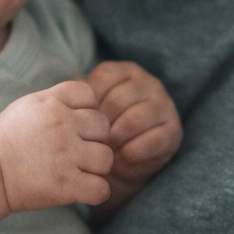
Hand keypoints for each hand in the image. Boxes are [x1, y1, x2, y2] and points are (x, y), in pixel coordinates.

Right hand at [0, 80, 112, 211]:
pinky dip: (95, 192)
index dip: (87, 109)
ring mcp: (66, 155)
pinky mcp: (66, 185)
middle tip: (79, 150)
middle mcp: (62, 125)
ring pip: (106, 158)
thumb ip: (56, 101)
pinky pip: (101, 189)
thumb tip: (87, 102)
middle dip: (95, 138)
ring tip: (80, 170)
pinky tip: (82, 189)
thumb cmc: (6, 140)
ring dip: (97, 166)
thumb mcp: (27, 106)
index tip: (75, 124)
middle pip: (103, 126)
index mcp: (51, 102)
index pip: (90, 95)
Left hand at [87, 61, 182, 193]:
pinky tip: (122, 157)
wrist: (120, 162)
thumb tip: (59, 97)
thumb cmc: (98, 130)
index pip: (103, 78)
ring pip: (135, 119)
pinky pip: (152, 140)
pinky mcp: (173, 130)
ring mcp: (164, 105)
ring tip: (105, 150)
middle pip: (118, 99)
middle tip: (91, 140)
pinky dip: (132, 152)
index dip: (89, 103)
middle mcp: (148, 83)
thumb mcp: (85, 110)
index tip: (81, 120)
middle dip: (101, 125)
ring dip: (116, 139)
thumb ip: (75, 98)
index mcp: (125, 71)